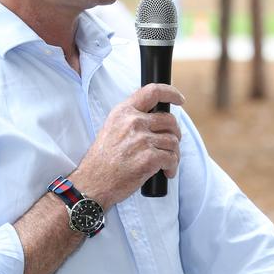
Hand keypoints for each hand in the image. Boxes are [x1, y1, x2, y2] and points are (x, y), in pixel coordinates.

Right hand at [72, 83, 184, 208]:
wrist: (93, 182)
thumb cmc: (102, 160)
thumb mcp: (111, 128)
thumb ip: (131, 119)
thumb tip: (155, 118)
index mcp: (123, 112)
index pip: (153, 92)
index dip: (171, 93)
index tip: (179, 100)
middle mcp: (134, 122)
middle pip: (169, 120)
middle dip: (175, 133)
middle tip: (171, 145)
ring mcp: (142, 140)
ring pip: (173, 141)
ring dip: (174, 153)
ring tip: (166, 163)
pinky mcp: (149, 158)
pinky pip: (172, 158)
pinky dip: (172, 167)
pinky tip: (165, 172)